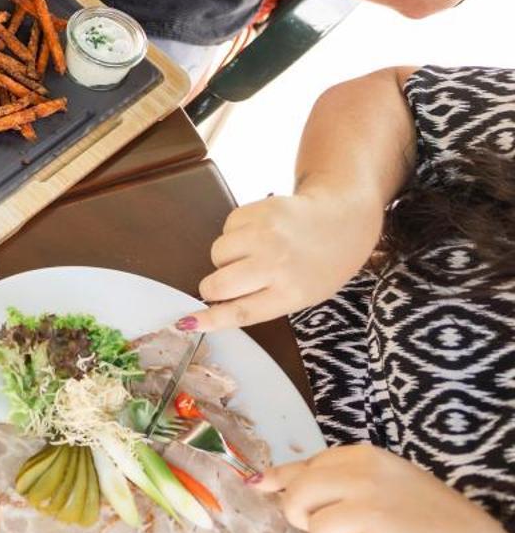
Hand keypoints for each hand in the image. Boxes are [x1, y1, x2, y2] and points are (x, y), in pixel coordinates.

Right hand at [183, 185, 381, 331]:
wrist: (345, 219)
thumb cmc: (323, 264)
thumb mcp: (303, 295)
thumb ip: (262, 302)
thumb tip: (214, 308)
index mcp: (292, 293)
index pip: (240, 312)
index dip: (210, 319)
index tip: (187, 322)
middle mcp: (278, 264)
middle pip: (219, 284)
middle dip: (213, 287)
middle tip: (226, 283)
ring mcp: (267, 234)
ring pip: (217, 253)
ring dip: (225, 257)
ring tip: (251, 253)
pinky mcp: (260, 210)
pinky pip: (225, 228)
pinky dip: (234, 233)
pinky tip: (257, 233)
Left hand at [262, 446, 511, 532]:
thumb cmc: (414, 507)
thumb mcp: (372, 477)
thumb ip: (320, 474)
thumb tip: (259, 480)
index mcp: (362, 456)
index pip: (302, 468)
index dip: (288, 486)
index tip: (269, 489)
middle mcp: (365, 478)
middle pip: (297, 498)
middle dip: (303, 516)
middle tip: (332, 524)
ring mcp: (373, 511)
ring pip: (318, 531)